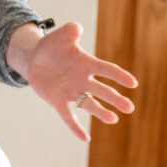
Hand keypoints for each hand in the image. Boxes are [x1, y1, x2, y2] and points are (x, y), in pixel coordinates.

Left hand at [21, 22, 137, 141]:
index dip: (119, 76)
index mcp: (87, 63)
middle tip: (129, 108)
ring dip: (101, 112)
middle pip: (102, 90)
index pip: (106, 70)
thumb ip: (70, 31)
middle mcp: (83, 79)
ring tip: (113, 120)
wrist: (34, 59)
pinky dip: (76, 126)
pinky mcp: (58, 101)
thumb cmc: (52, 46)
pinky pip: (68, 116)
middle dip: (115, 98)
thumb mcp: (60, 36)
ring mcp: (72, 91)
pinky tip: (85, 138)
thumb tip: (77, 28)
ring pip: (90, 103)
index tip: (132, 83)